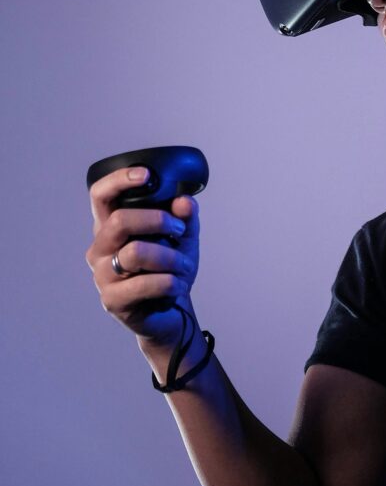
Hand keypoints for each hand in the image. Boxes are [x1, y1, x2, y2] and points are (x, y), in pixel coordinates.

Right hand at [86, 166, 200, 345]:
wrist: (170, 311)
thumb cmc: (169, 268)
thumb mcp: (183, 237)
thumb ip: (185, 216)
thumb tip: (184, 202)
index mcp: (111, 226)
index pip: (101, 195)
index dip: (119, 180)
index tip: (146, 175)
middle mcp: (100, 247)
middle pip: (120, 220)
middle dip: (159, 221)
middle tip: (179, 231)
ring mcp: (102, 275)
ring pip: (136, 253)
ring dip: (171, 258)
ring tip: (184, 266)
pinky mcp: (112, 300)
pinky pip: (146, 284)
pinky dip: (171, 282)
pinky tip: (178, 284)